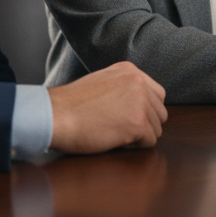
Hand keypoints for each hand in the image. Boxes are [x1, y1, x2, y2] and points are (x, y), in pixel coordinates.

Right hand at [47, 62, 167, 153]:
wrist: (54, 115)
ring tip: (113, 132)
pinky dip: (134, 146)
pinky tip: (114, 139)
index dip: (144, 110)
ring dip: (138, 135)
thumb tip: (140, 105)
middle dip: (144, 124)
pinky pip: (149, 141)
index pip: (157, 94)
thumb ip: (123, 88)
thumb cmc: (71, 105)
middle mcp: (138, 82)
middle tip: (118, 127)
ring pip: (156, 128)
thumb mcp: (102, 83)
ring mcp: (140, 101)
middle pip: (160, 112)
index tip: (127, 117)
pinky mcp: (138, 122)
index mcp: (130, 70)